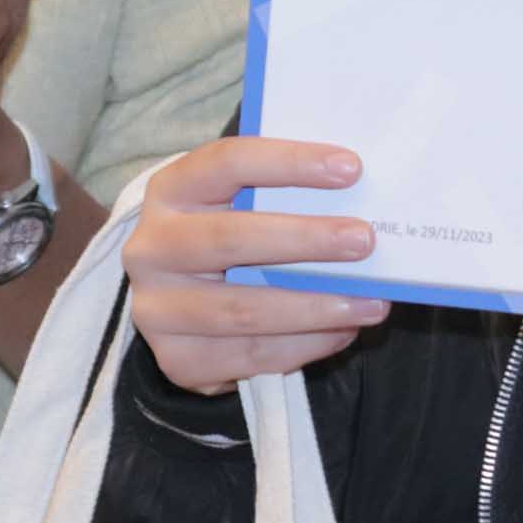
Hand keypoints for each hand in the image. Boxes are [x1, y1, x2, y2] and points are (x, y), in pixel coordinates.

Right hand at [126, 138, 388, 391]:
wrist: (182, 302)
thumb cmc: (230, 236)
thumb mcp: (240, 204)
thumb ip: (286, 195)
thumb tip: (364, 197)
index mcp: (170, 191)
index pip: (226, 163)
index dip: (288, 162)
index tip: (350, 169)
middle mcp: (151, 248)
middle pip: (230, 240)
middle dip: (305, 240)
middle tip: (363, 240)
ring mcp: (157, 310)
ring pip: (242, 310)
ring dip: (315, 306)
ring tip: (371, 302)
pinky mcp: (178, 360)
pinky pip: (250, 355)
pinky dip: (305, 344)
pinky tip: (343, 331)